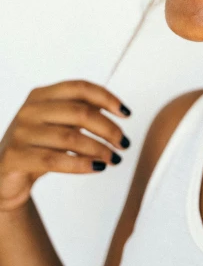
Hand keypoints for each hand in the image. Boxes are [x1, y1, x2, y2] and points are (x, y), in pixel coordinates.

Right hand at [0, 80, 131, 211]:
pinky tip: (98, 167)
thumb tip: (119, 111)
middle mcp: (30, 109)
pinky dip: (81, 164)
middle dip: (108, 128)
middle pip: (80, 113)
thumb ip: (82, 114)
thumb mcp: (58, 125)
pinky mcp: (15, 156)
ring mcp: (21, 132)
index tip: (127, 113)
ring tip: (114, 158)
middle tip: (124, 143)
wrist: (4, 177)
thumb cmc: (38, 147)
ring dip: (99, 149)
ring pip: (70, 138)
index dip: (107, 98)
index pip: (80, 88)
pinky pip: (55, 160)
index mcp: (41, 95)